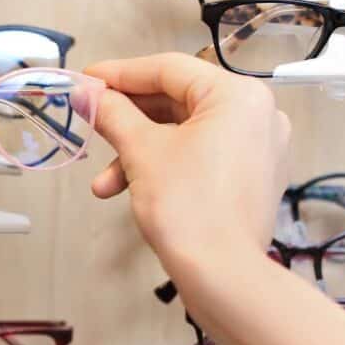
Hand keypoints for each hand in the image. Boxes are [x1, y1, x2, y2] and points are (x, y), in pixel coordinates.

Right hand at [85, 53, 290, 269]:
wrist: (222, 276)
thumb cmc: (187, 208)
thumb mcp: (141, 152)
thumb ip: (112, 114)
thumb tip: (87, 93)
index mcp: (238, 96)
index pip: (169, 69)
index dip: (120, 74)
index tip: (86, 81)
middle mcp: (257, 114)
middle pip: (177, 101)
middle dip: (127, 121)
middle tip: (90, 124)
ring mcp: (258, 148)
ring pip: (184, 134)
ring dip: (139, 153)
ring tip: (104, 184)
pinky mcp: (251, 177)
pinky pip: (201, 155)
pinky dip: (165, 166)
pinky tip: (131, 190)